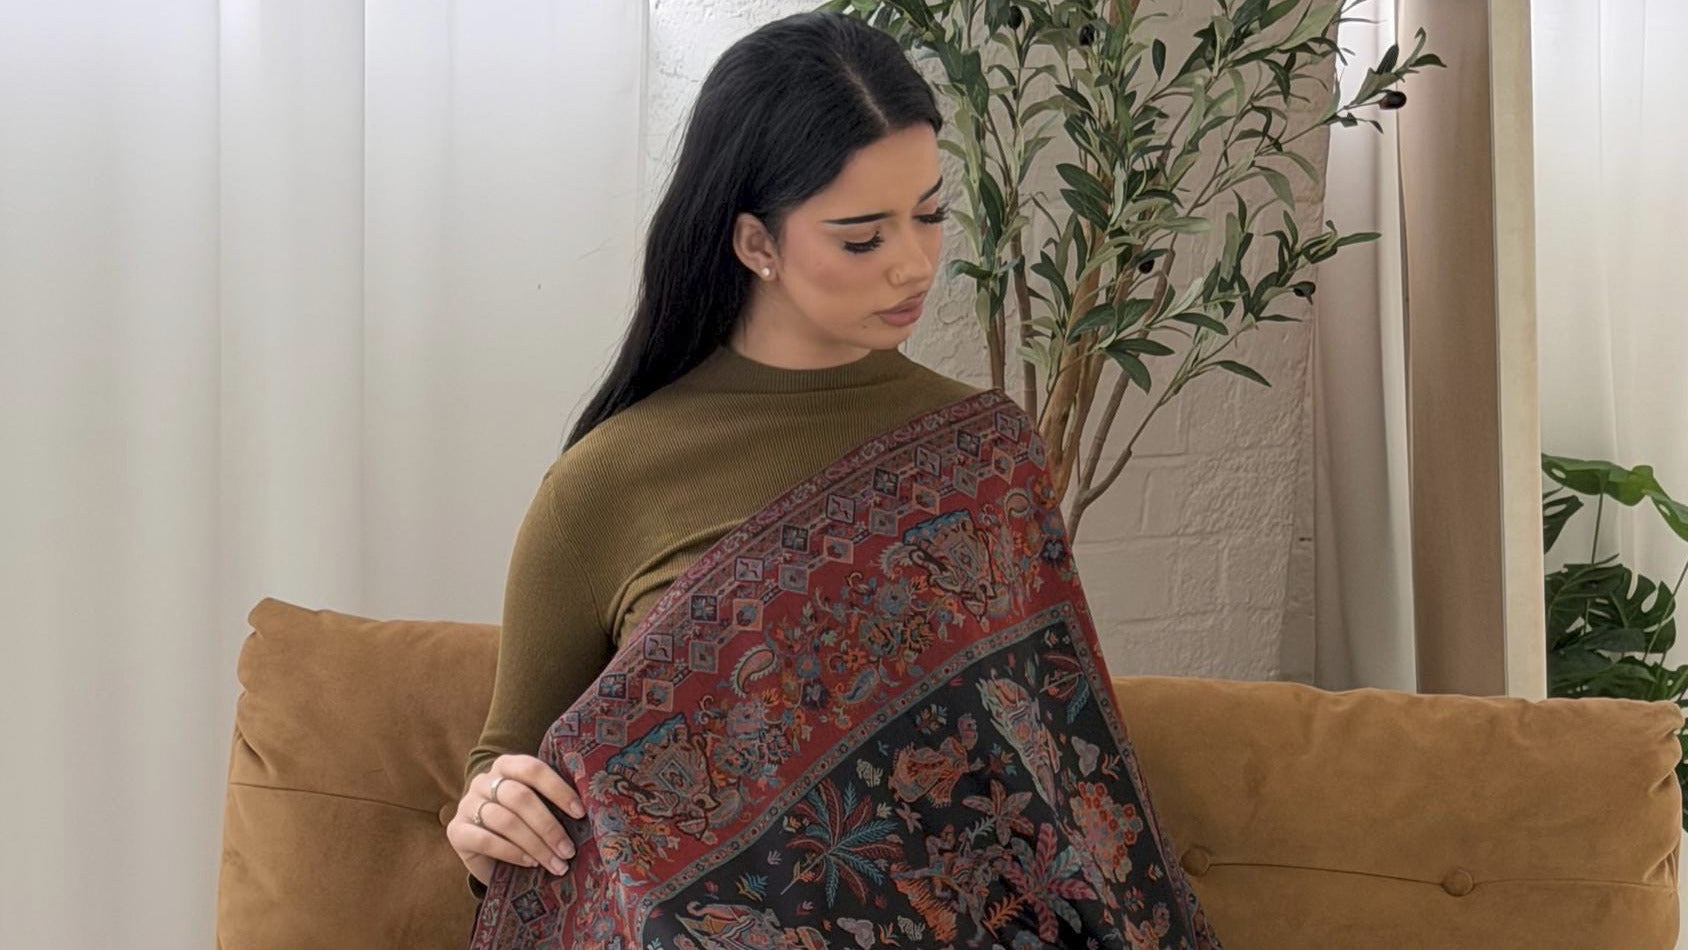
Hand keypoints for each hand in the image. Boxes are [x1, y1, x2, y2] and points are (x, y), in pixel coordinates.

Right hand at [447, 753, 586, 886]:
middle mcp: (484, 781)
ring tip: (556, 863)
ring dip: (535, 845)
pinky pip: (485, 840)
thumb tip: (593, 812)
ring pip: (505, 821)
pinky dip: (512, 853)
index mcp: (507, 766)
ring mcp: (467, 804)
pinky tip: (530, 863)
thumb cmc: (522, 821)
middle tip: (569, 850)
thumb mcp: (537, 806)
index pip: (533, 769)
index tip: (580, 813)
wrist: (486, 846)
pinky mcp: (456, 831)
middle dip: (549, 826)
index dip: (558, 789)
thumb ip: (553, 802)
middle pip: (519, 797)